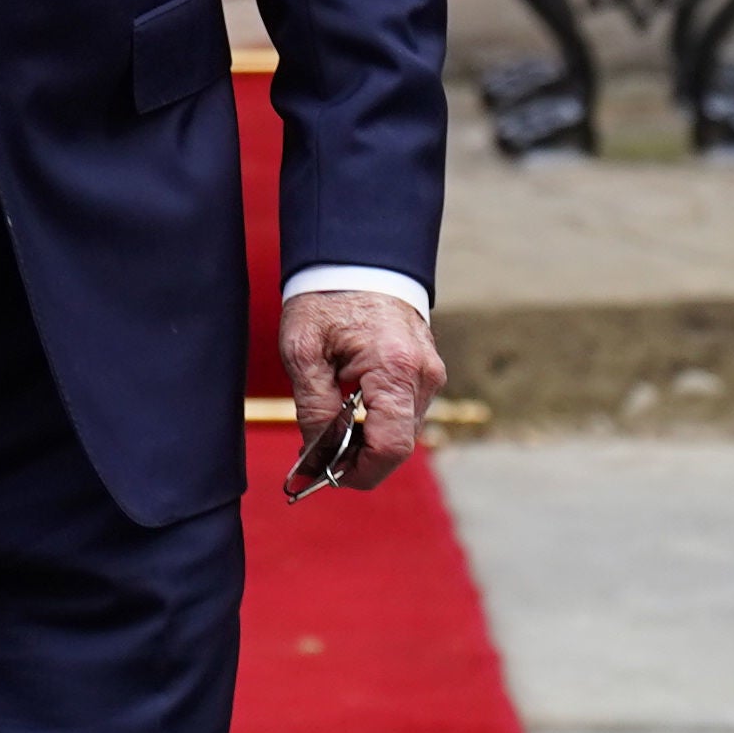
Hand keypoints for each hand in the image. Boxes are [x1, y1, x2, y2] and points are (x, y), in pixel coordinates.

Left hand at [279, 290, 444, 492]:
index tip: (329, 476)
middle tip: (320, 454)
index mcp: (394, 368)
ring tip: (330, 424)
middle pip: (398, 443)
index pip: (390, 447)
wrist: (356, 255)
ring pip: (403, 429)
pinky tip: (349, 407)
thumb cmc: (325, 296)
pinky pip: (405, 409)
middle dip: (361, 458)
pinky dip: (379, 419)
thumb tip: (317, 456)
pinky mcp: (427, 369)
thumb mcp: (303, 350)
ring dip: (369, 438)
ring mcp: (430, 372)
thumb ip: (313, 407)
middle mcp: (422, 375)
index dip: (361, 473)